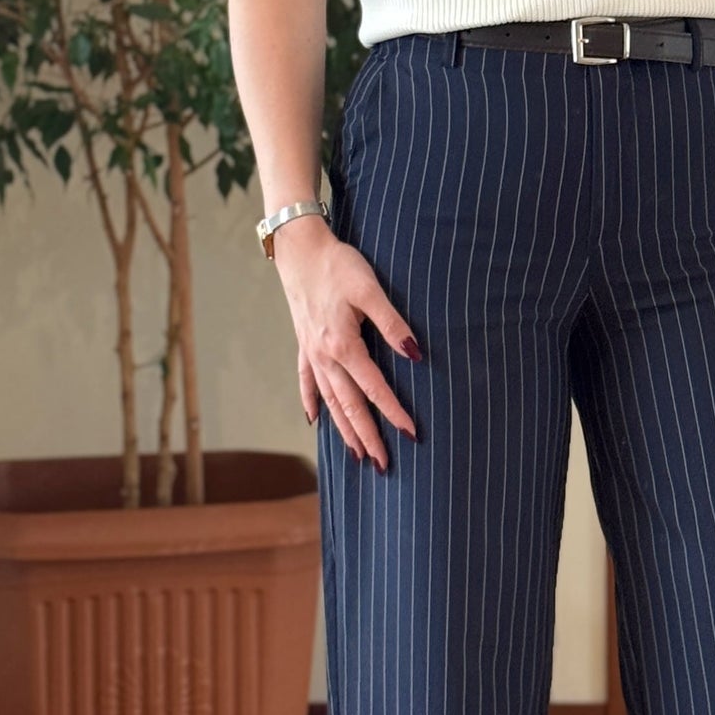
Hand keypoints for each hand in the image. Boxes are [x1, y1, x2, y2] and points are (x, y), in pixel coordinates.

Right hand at [273, 216, 419, 472]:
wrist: (299, 249)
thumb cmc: (338, 265)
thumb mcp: (370, 289)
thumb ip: (392, 324)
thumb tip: (414, 355)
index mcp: (343, 345)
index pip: (374, 389)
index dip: (394, 413)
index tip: (412, 435)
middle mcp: (324, 356)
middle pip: (349, 406)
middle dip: (368, 436)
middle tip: (384, 465)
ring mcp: (311, 353)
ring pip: (329, 401)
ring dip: (343, 430)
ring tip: (357, 455)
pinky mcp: (304, 344)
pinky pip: (307, 382)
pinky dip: (312, 403)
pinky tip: (314, 421)